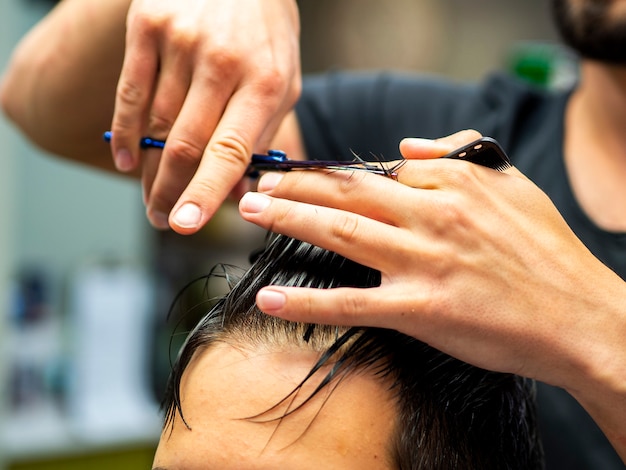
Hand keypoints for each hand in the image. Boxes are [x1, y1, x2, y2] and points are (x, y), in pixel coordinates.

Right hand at [109, 0, 300, 232]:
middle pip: (185, 145)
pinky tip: (124, 160)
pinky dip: (123, 133)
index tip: (186, 225)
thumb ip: (262, 136)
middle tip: (162, 219)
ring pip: (156, 125)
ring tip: (151, 197)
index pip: (230, 151)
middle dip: (170, 192)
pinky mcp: (149, 25)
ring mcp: (182, 41)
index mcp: (265, 82)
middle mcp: (222, 62)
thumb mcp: (284, 82)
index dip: (206, 193)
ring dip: (149, 171)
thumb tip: (236, 191)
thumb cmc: (266, 33)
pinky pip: (129, 93)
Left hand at [238, 131, 625, 394]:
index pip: (377, 171)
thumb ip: (458, 157)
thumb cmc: (547, 252)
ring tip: (250, 214)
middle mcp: (432, 216)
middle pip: (347, 191)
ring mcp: (423, 262)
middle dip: (294, 185)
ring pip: (340, 232)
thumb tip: (409, 144)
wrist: (580, 316)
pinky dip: (307, 302)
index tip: (304, 176)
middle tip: (255, 185)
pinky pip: (352, 302)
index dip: (333, 173)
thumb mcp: (511, 184)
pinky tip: (271, 300)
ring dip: (288, 220)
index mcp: (451, 184)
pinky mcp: (420, 310)